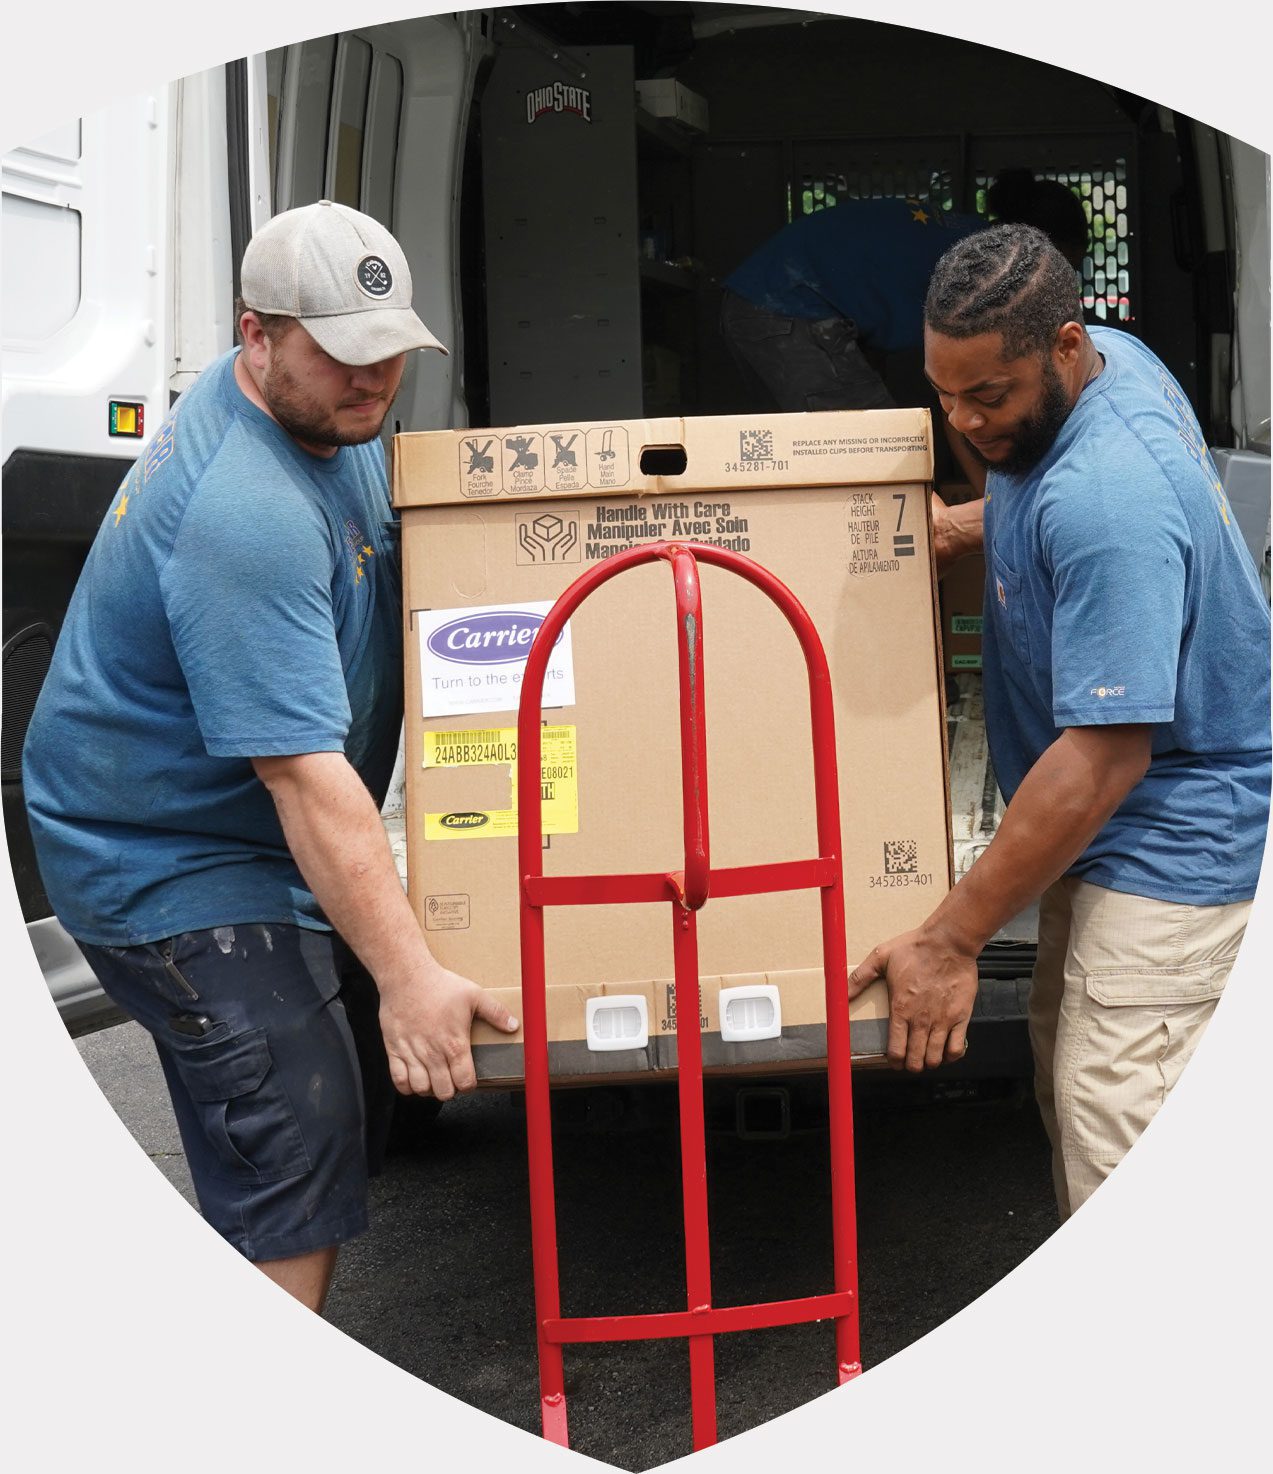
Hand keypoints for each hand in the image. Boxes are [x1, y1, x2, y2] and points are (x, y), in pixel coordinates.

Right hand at [378, 964, 517, 1099]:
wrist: (407, 976)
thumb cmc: (439, 985)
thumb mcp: (474, 995)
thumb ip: (496, 1013)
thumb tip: (514, 1025)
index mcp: (454, 1044)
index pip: (465, 1082)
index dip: (469, 1084)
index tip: (468, 1078)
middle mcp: (433, 1053)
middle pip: (444, 1092)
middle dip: (451, 1089)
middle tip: (451, 1078)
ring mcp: (412, 1053)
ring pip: (421, 1089)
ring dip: (429, 1088)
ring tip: (434, 1077)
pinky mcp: (394, 1050)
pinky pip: (398, 1080)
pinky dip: (406, 1085)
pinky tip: (414, 1077)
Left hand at [848, 926, 977, 1071]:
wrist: (948, 941)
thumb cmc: (915, 948)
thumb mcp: (880, 958)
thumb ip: (859, 979)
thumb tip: (840, 995)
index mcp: (900, 1008)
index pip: (895, 1050)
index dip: (893, 1062)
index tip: (893, 1061)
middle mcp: (921, 1019)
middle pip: (915, 1059)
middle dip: (910, 1065)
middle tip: (909, 1061)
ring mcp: (943, 1020)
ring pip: (935, 1058)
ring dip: (928, 1062)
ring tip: (925, 1057)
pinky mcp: (961, 1016)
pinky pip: (957, 1048)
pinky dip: (951, 1056)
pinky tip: (945, 1051)